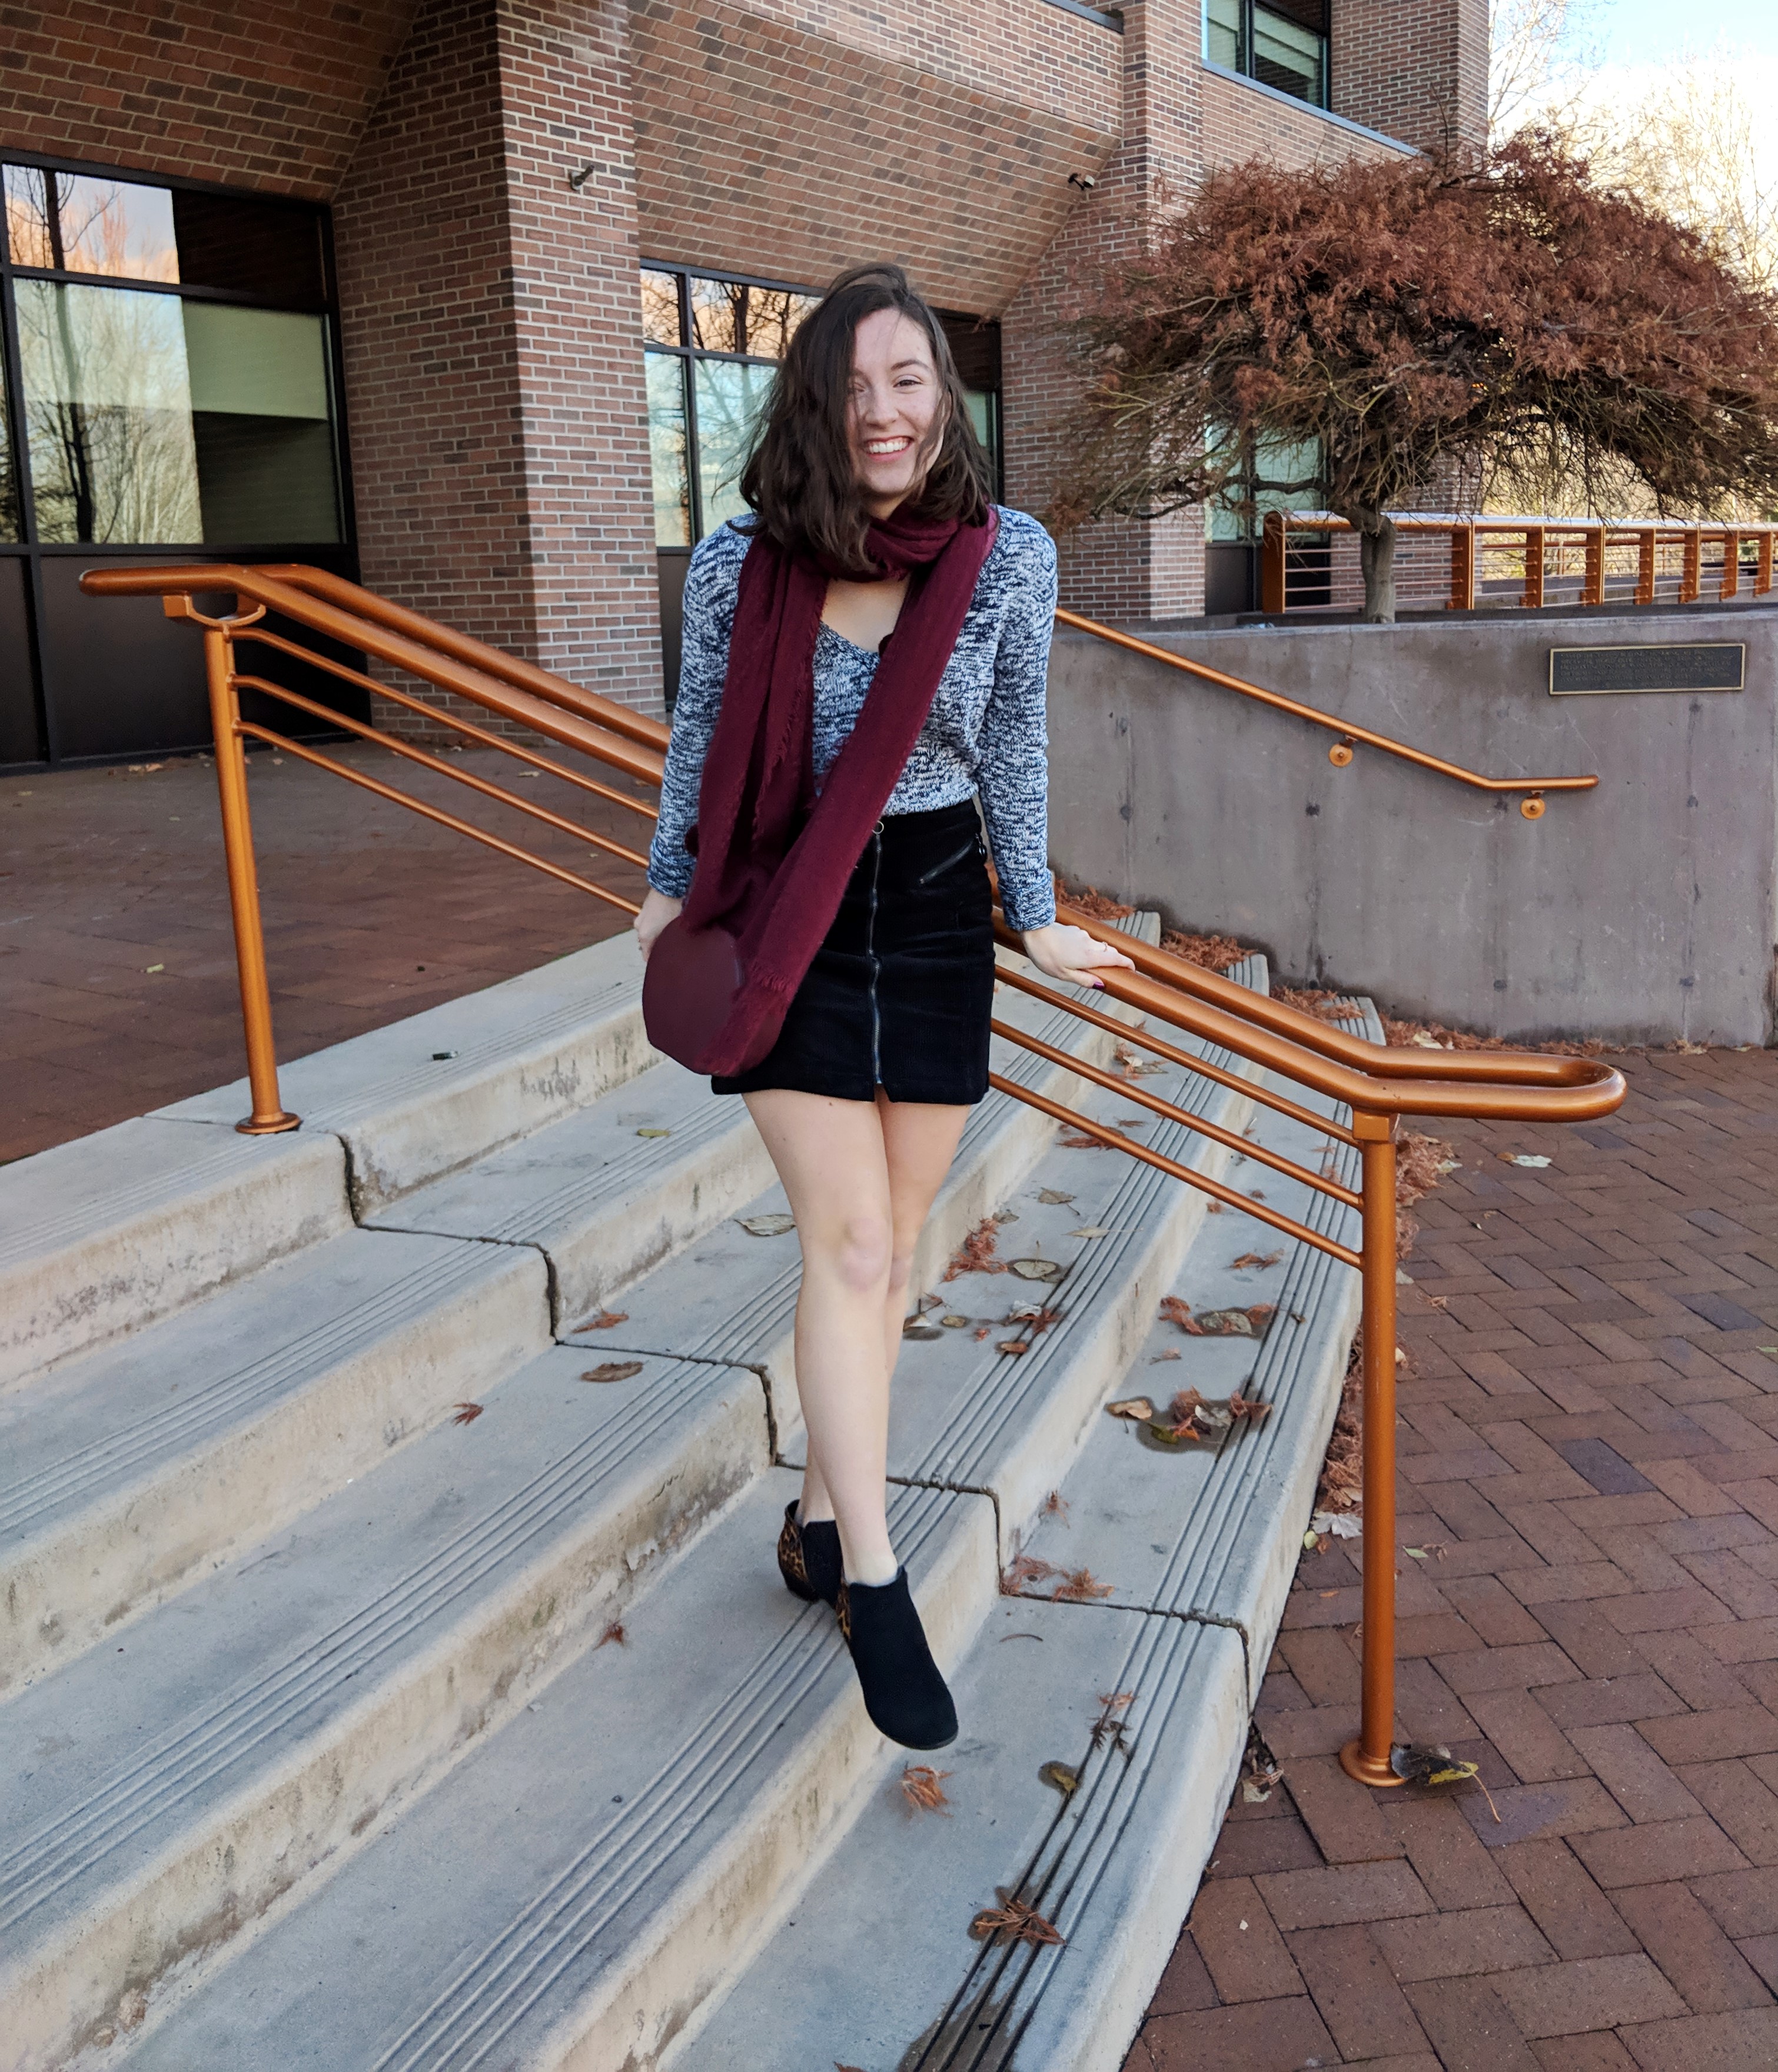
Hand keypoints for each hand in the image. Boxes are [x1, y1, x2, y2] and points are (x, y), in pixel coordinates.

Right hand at [634, 887, 682, 962]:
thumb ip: (670, 943)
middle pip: (648, 943)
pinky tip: (668, 920)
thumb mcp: (675, 930)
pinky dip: (657, 923)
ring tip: (672, 930)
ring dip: (658, 933)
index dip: (657, 960)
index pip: (647, 956)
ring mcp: (641, 916)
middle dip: (658, 945)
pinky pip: (650, 921)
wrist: (670, 884)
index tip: (665, 961)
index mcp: (644, 935)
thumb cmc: (674, 906)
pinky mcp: (645, 908)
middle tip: (673, 945)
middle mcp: (639, 927)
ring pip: (649, 931)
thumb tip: (673, 953)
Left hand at [1020, 922, 1136, 990]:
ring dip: (1097, 955)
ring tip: (1083, 965)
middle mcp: (1090, 944)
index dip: (1127, 964)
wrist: (1034, 931)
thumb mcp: (1063, 974)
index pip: (1116, 959)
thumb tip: (1100, 985)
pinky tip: (1072, 954)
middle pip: (1109, 952)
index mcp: (1089, 956)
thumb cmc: (1046, 955)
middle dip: (1113, 960)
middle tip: (1108, 971)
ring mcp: (1083, 935)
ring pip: (1098, 946)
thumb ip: (1083, 979)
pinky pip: (1087, 941)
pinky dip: (1086, 948)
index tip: (1132, 969)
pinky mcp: (1076, 930)